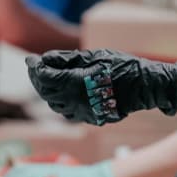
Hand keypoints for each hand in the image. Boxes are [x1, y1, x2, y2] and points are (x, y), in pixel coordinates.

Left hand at [26, 49, 176, 124]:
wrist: (145, 87)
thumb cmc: (122, 67)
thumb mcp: (94, 57)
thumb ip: (67, 59)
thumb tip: (46, 60)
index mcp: (76, 84)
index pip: (46, 78)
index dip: (35, 68)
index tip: (31, 60)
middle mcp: (77, 102)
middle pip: (47, 94)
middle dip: (39, 80)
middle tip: (36, 68)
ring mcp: (85, 114)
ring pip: (56, 106)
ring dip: (49, 93)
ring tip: (49, 79)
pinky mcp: (92, 119)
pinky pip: (70, 113)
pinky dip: (62, 102)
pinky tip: (65, 93)